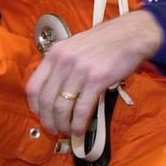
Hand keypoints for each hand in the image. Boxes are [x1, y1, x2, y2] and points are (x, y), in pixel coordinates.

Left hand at [25, 10, 162, 136]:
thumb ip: (61, 65)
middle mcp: (63, 61)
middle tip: (54, 129)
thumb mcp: (74, 47)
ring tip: (68, 131)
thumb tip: (54, 91)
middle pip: (46, 100)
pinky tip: (80, 130)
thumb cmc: (105, 42)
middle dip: (48, 120)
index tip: (41, 115)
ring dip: (63, 125)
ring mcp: (79, 70)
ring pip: (61, 107)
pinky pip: (81, 109)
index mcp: (55, 53)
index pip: (33, 86)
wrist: (131, 34)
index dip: (34, 107)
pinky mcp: (96, 79)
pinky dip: (78, 124)